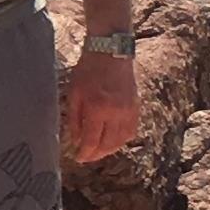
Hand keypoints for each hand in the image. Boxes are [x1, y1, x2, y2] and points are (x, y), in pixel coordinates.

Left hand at [63, 40, 140, 161]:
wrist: (110, 52)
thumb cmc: (87, 70)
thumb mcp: (74, 93)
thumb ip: (74, 119)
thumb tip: (76, 140)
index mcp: (97, 109)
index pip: (92, 140)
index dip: (85, 153)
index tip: (78, 158)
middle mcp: (115, 113)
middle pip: (108, 144)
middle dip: (96, 154)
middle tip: (87, 157)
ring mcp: (128, 111)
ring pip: (121, 140)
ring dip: (110, 149)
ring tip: (99, 151)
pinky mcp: (136, 107)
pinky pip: (131, 131)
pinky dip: (122, 140)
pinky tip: (113, 140)